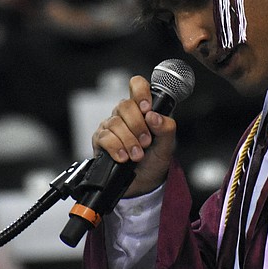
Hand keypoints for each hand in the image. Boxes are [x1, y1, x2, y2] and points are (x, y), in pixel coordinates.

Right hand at [92, 75, 176, 196]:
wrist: (143, 182)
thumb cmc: (154, 159)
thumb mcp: (167, 145)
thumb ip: (166, 128)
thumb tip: (153, 116)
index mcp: (142, 109)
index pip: (137, 85)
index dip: (141, 92)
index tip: (147, 109)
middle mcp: (125, 114)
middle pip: (125, 105)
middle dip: (138, 126)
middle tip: (146, 142)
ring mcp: (111, 125)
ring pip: (115, 123)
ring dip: (129, 141)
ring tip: (137, 156)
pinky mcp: (100, 140)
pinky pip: (104, 138)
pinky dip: (116, 148)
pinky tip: (123, 157)